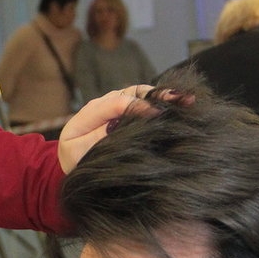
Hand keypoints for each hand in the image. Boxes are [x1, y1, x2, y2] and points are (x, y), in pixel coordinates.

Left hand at [57, 85, 186, 172]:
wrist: (72, 164)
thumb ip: (95, 138)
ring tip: (186, 99)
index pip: (118, 103)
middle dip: (158, 94)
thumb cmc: (74, 160)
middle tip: (180, 98)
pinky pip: (145, 103)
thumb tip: (118, 126)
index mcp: (91, 112)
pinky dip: (162, 104)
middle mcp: (106, 104)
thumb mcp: (79, 151)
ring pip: (142, 95)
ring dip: (164, 97)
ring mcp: (117, 106)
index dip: (138, 106)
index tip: (157, 113)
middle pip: (134, 93)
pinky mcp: (127, 113)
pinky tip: (181, 106)